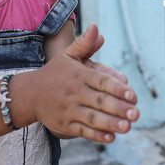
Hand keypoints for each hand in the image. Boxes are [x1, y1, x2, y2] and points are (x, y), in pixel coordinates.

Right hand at [19, 24, 138, 143]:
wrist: (29, 94)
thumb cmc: (54, 73)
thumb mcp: (67, 56)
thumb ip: (84, 44)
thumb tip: (96, 27)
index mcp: (79, 76)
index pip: (101, 81)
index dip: (118, 88)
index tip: (133, 95)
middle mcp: (75, 93)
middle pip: (99, 101)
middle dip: (119, 108)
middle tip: (136, 114)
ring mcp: (69, 110)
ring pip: (92, 118)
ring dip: (110, 124)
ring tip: (127, 127)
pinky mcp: (65, 125)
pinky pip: (82, 131)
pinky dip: (96, 135)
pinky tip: (111, 137)